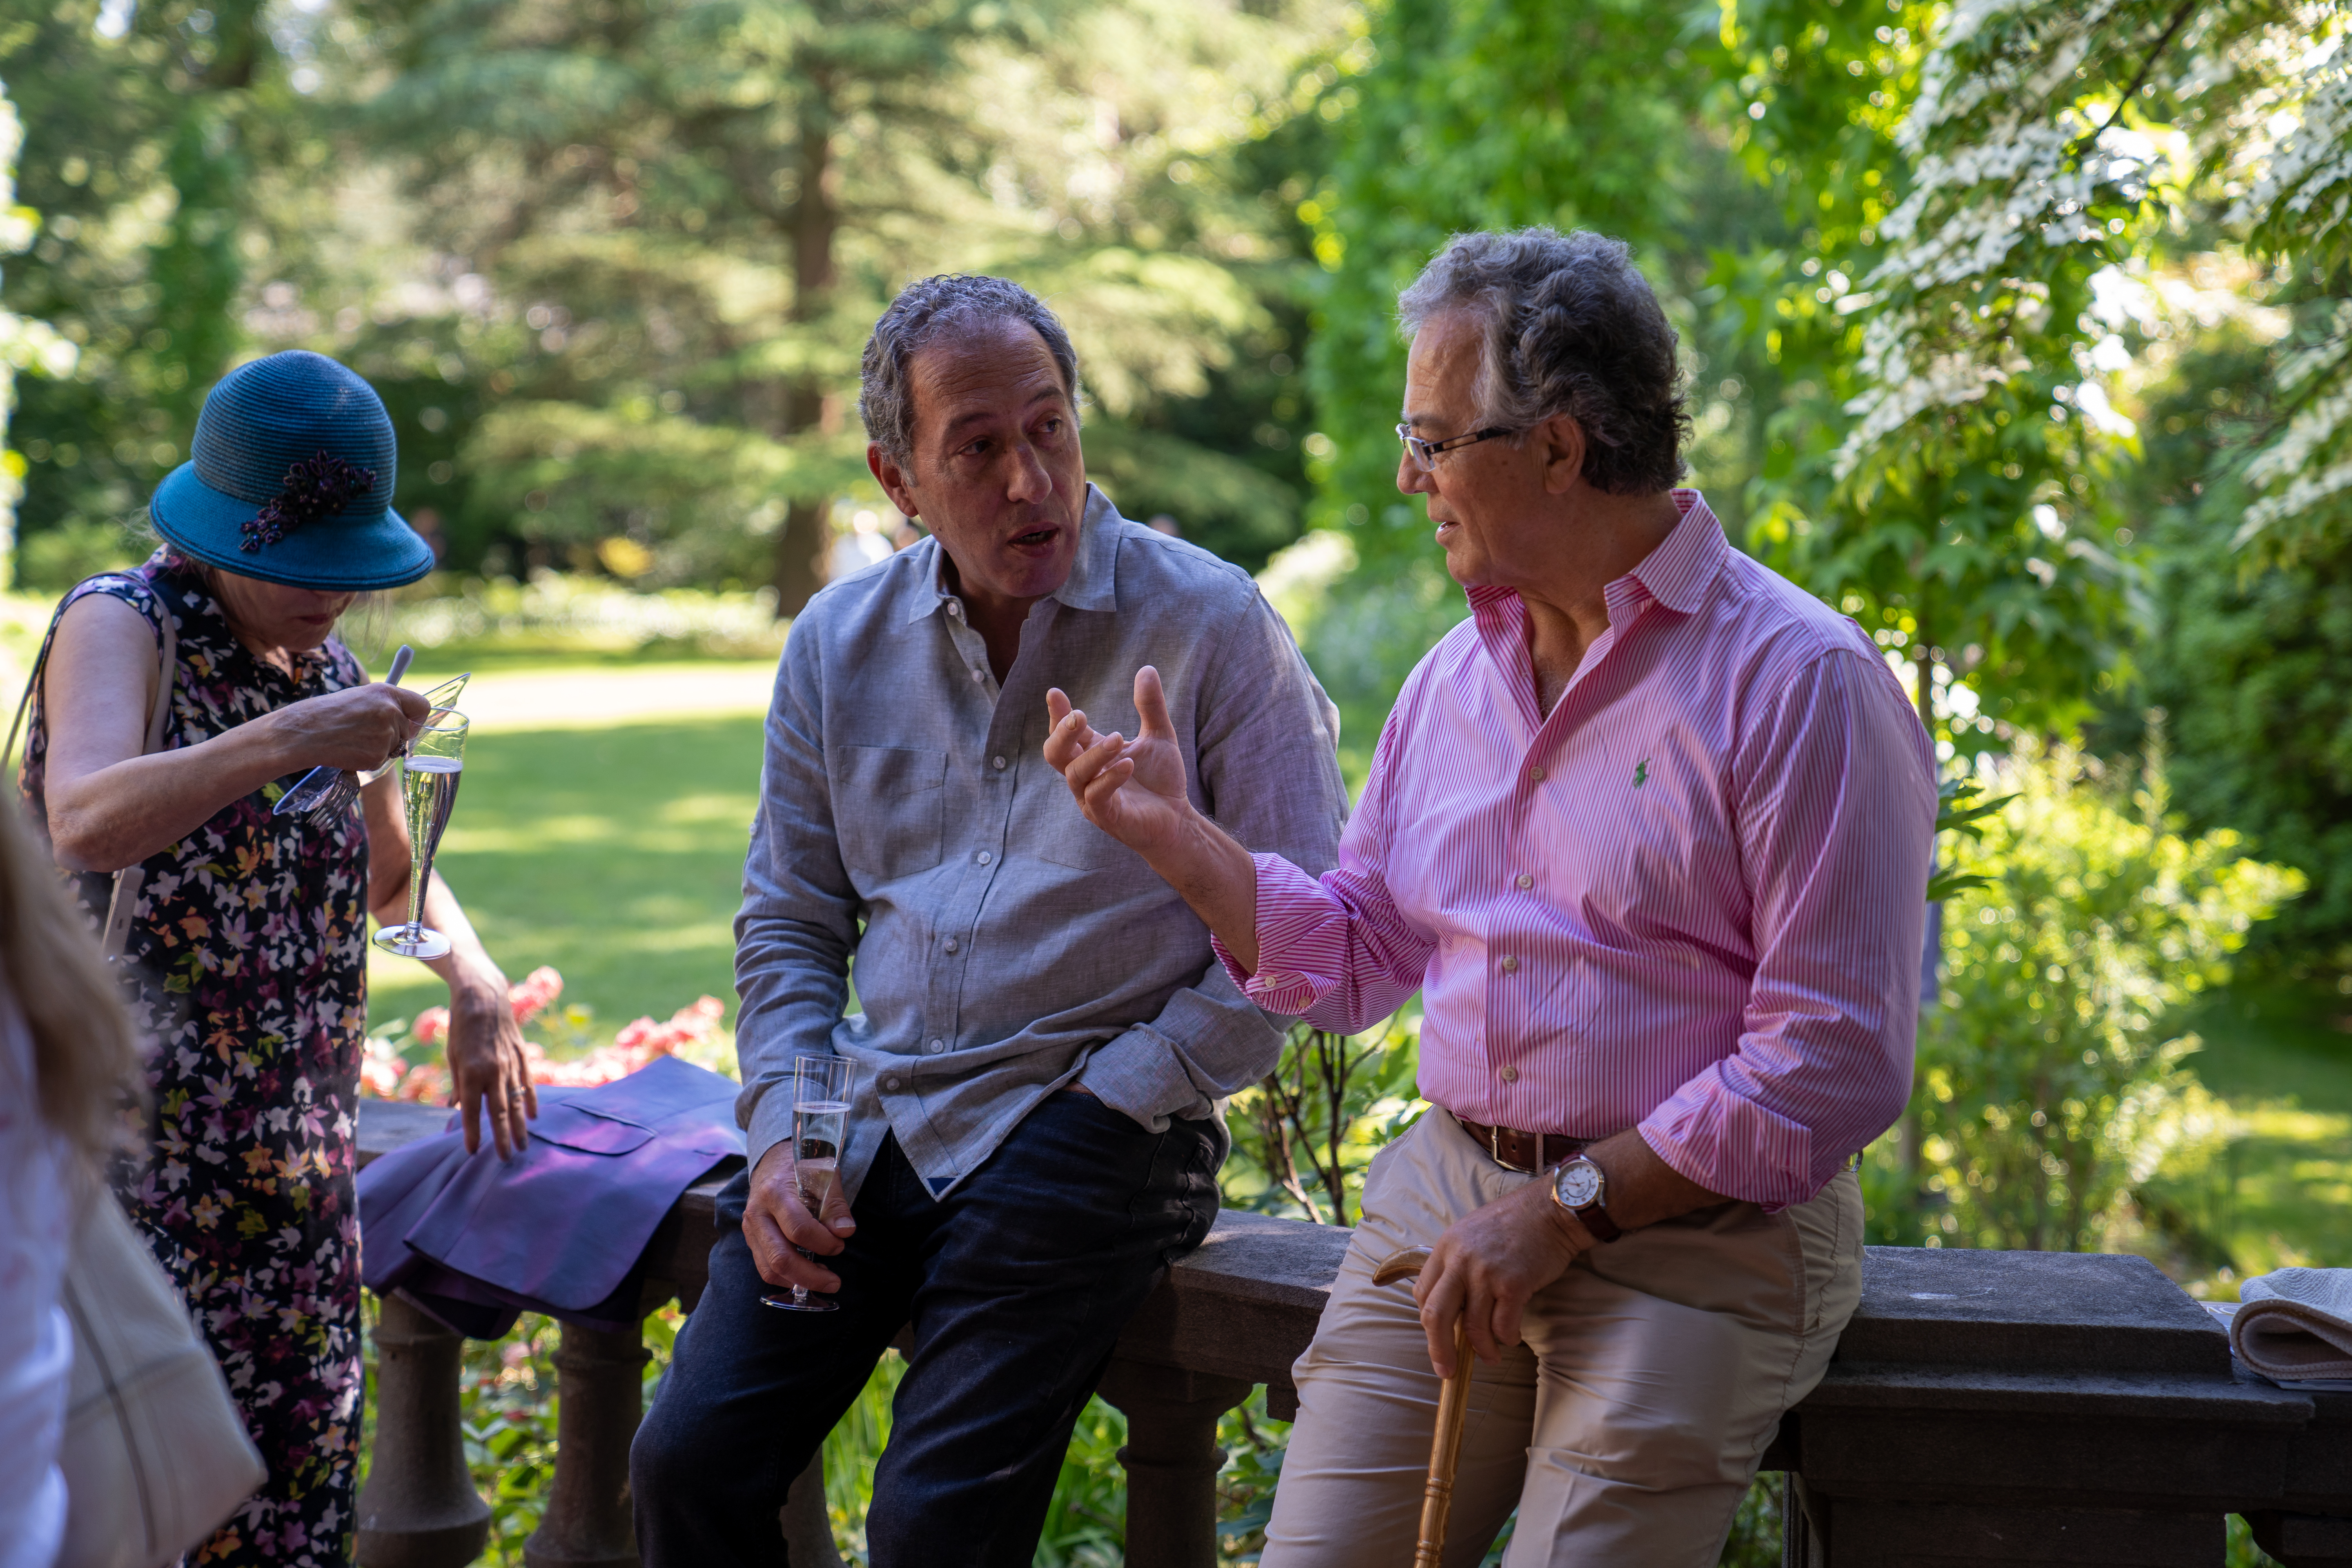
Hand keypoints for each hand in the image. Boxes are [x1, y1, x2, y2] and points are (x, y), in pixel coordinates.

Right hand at [269, 683, 430, 772]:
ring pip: (394, 747)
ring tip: (352, 739)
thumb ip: (384, 705)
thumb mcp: (360, 698)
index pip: (422, 706)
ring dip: (378, 748)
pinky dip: (367, 759)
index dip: (417, 718)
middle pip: (406, 731)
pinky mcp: (378, 755)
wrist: (303, 732)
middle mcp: (391, 712)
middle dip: (392, 736)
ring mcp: (386, 734)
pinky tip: (349, 750)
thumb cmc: (327, 713)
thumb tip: (405, 718)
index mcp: (387, 693)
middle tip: (364, 734)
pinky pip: (381, 761)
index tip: (409, 724)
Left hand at [444, 972, 537, 1157]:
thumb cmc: (461, 1027)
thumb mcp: (452, 1056)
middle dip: (502, 1137)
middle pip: (499, 1112)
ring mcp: (511, 1064)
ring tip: (522, 1146)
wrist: (483, 997)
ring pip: (517, 1102)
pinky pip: (527, 1084)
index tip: (472, 1152)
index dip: (472, 1132)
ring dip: (520, 1126)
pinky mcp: (522, 1056)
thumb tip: (456, 1107)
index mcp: (471, 1072)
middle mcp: (493, 1071)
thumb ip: (457, 1083)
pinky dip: (530, 1101)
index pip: (471, 1110)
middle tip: (505, 1159)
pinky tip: (533, 1117)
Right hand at [743, 1139, 857, 1292]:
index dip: (823, 1242)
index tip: (841, 1243)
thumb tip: (845, 1232)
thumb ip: (834, 1204)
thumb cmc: (801, 1168)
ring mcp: (750, 1230)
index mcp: (775, 1193)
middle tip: (834, 1282)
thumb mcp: (824, 1175)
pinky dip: (787, 1278)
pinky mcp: (751, 1241)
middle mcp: (757, 1214)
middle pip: (780, 1257)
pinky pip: (765, 1268)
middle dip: (810, 1276)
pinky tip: (807, 1273)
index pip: (798, 1229)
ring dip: (799, 1281)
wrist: (772, 1161)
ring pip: (769, 1269)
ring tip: (823, 1279)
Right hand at [1044, 667, 1194, 861]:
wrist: (1178, 819)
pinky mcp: (1106, 817)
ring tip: (1119, 738)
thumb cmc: (1161, 780)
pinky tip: (1128, 764)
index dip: (1057, 714)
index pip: (1065, 733)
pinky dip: (1109, 778)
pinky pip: (1096, 796)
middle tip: (1079, 716)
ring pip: (1074, 773)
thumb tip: (1146, 668)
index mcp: (1092, 754)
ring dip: (1095, 754)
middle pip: (1054, 753)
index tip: (1054, 693)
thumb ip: (1150, 706)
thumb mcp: (1160, 736)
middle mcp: (1085, 775)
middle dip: (1061, 733)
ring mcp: (1091, 798)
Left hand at [1413, 1177, 1593, 1376]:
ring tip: (1491, 1357)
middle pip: (1436, 1316)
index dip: (1428, 1322)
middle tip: (1447, 1371)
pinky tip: (1511, 1338)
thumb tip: (1449, 1305)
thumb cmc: (1512, 1224)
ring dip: (1482, 1349)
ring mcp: (1486, 1273)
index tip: (1437, 1338)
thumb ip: (1455, 1264)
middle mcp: (1461, 1261)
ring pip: (1473, 1328)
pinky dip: (1506, 1338)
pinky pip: (1503, 1326)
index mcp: (1446, 1247)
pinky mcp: (1513, 1285)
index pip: (1422, 1294)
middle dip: (1439, 1350)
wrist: (1550, 1212)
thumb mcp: (1469, 1234)